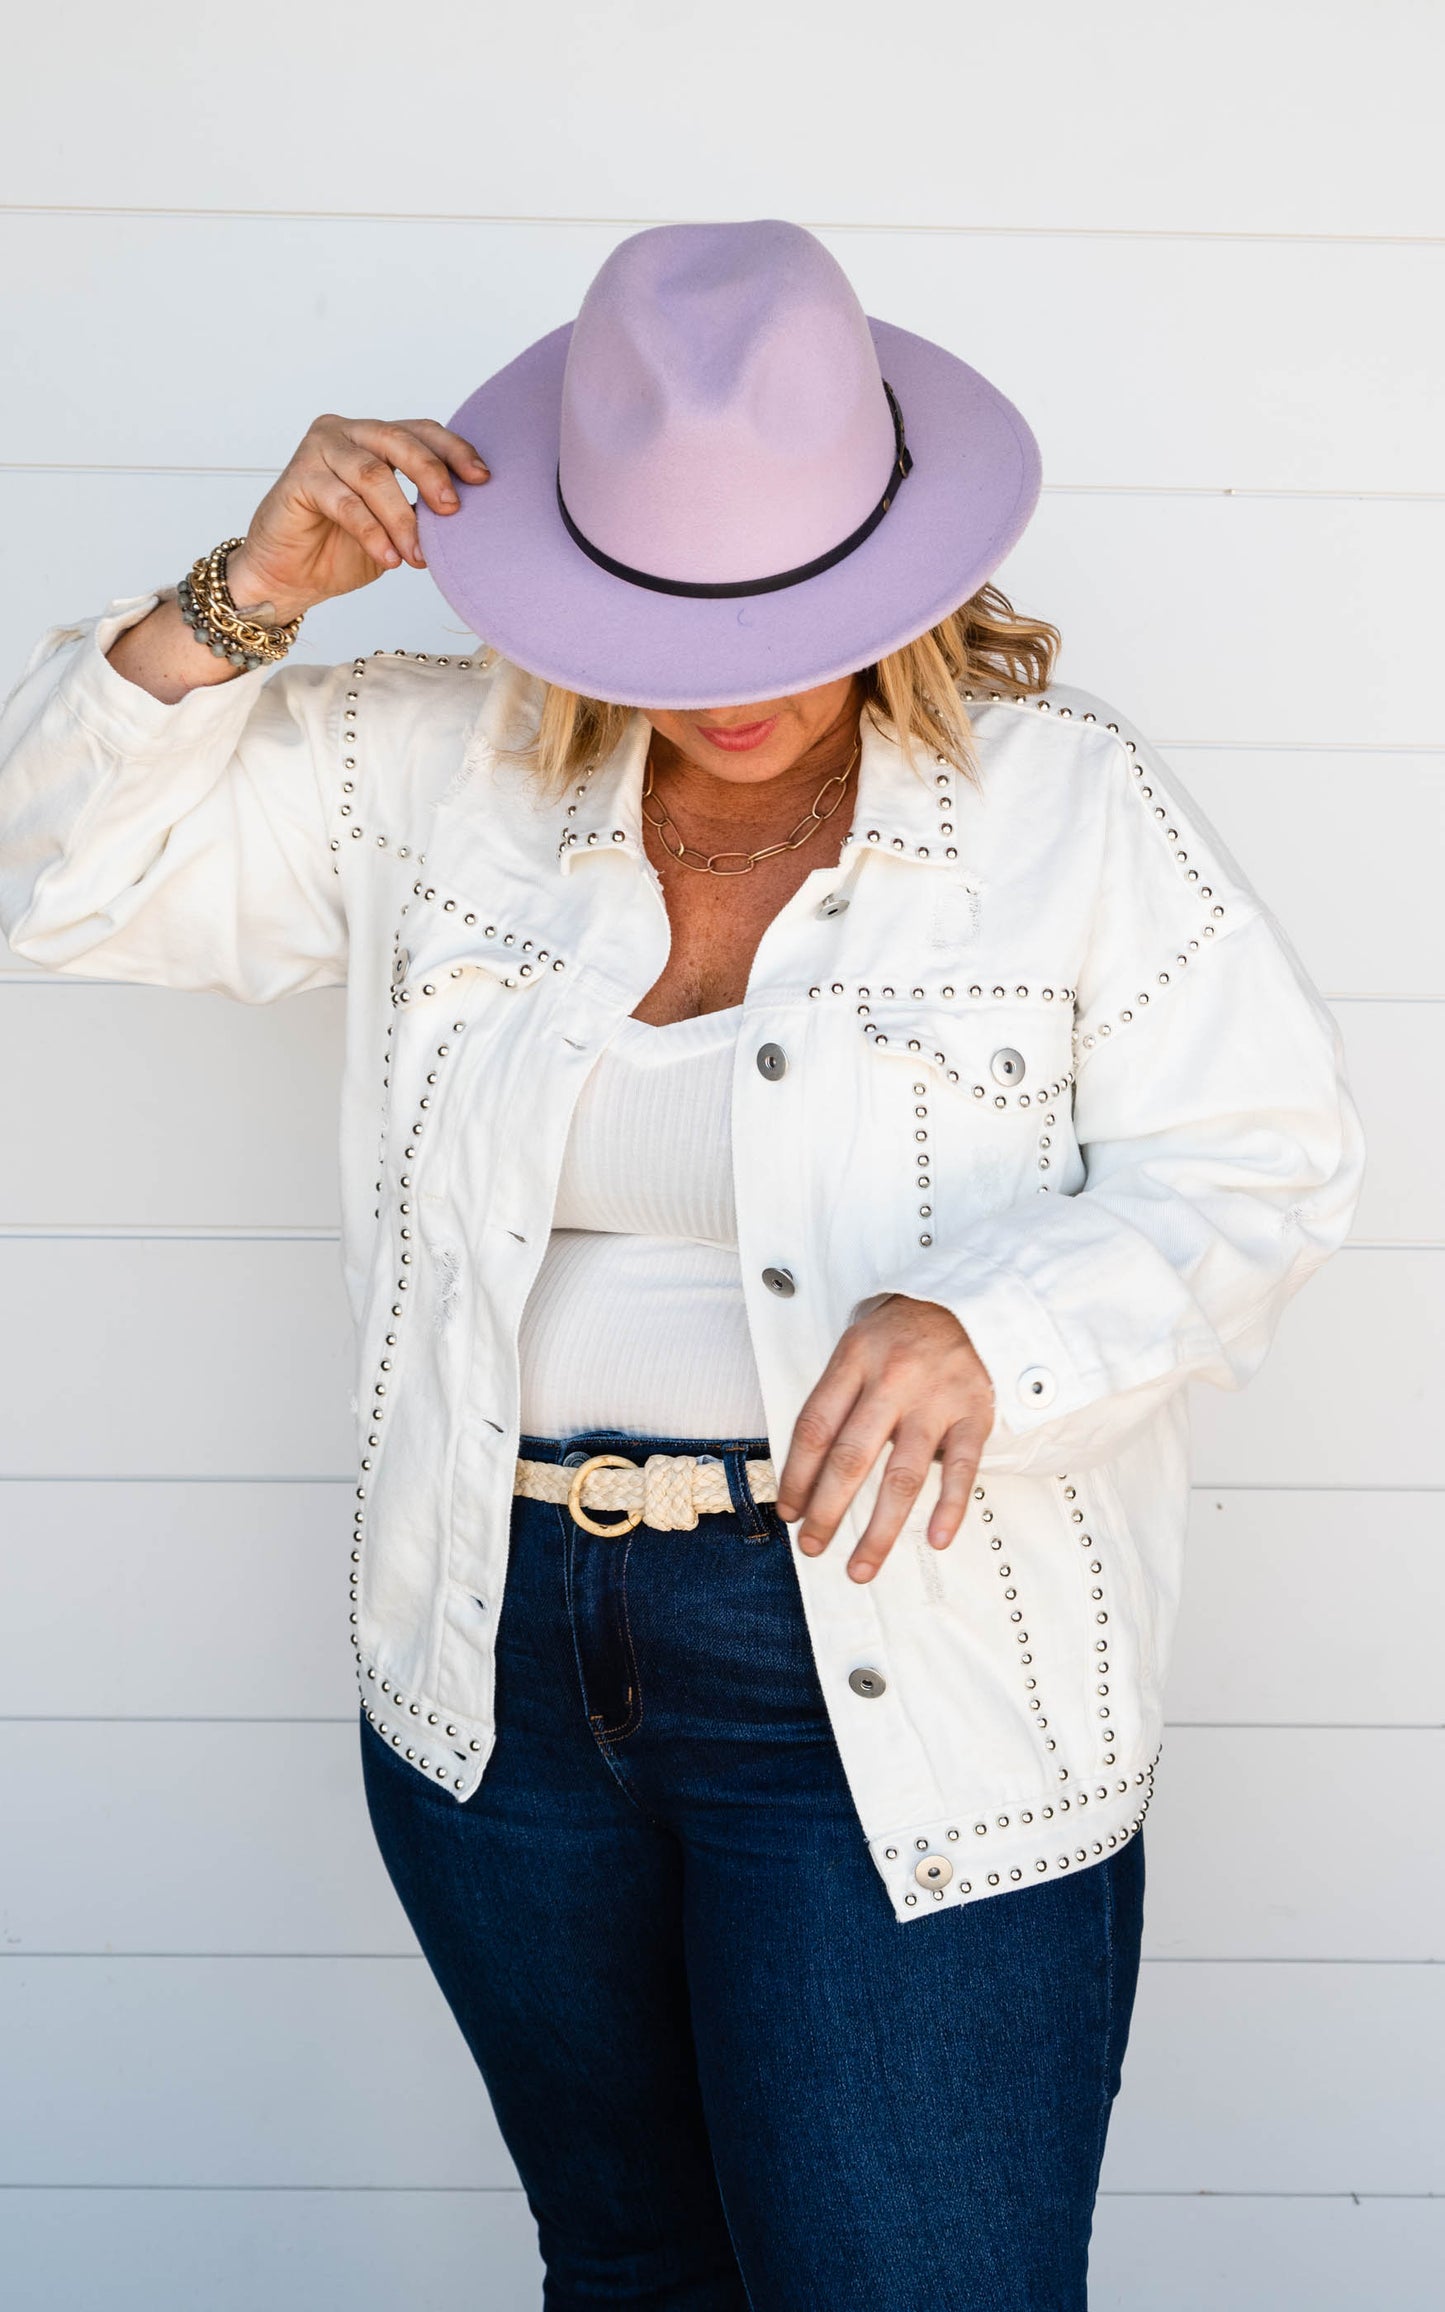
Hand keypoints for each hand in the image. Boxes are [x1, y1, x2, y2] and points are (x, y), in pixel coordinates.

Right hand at [225, 415, 490, 622]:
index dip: (454, 451)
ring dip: (401, 518)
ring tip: (417, 556)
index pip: (421, 431)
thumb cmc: (342, 548)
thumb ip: (422, 509)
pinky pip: (345, 503)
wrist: (290, 577)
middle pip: (398, 441)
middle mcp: (346, 433)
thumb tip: (471, 511)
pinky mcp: (298, 478)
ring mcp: (319, 451)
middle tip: (453, 510)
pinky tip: (390, 559)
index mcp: (374, 437)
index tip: (483, 479)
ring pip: (372, 474)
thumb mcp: (396, 527)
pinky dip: (372, 533)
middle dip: (432, 475)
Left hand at [775, 1296, 994, 1582]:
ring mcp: (936, 1399)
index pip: (814, 1428)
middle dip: (826, 1511)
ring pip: (903, 1476)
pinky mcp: (975, 1413)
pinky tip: (936, 1539)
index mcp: (854, 1360)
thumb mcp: (857, 1344)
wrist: (967, 1298)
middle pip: (851, 1458)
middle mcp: (892, 1380)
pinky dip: (950, 1508)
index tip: (787, 1510)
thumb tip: (805, 1468)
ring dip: (879, 1530)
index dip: (795, 1475)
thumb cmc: (902, 1329)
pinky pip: (962, 1469)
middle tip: (811, 1545)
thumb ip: (836, 1397)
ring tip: (860, 1567)